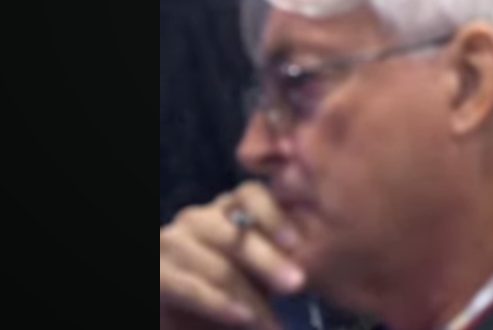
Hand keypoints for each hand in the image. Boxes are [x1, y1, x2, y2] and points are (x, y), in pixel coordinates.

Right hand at [160, 182, 305, 329]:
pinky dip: (219, 305)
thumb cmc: (237, 287)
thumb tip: (316, 255)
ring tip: (273, 323)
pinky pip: (191, 288)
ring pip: (218, 266)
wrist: (193, 317)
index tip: (297, 243)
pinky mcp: (157, 274)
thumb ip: (283, 255)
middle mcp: (199, 219)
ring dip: (250, 297)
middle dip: (269, 261)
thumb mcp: (263, 269)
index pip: (251, 194)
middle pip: (237, 234)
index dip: (274, 215)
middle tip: (297, 284)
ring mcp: (173, 244)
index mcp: (230, 208)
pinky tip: (242, 318)